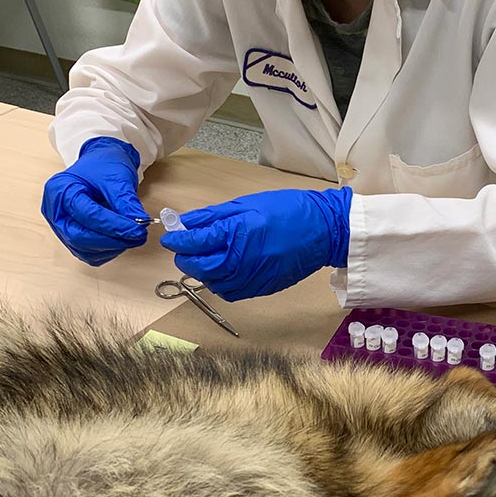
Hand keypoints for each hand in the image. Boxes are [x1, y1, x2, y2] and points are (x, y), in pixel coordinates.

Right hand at [41, 137, 149, 264]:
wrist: (102, 164)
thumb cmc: (103, 166)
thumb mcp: (117, 178)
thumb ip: (126, 202)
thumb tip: (139, 224)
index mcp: (60, 190)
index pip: (85, 214)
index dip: (112, 225)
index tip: (136, 228)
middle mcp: (55, 211)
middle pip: (79, 236)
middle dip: (111, 240)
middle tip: (136, 236)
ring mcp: (62, 227)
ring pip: (84, 248)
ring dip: (111, 247)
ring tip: (132, 236)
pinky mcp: (72, 238)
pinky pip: (89, 253)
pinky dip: (108, 251)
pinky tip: (122, 240)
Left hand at [162, 187, 351, 300]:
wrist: (324, 230)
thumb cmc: (287, 210)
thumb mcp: (246, 204)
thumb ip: (213, 216)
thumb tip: (185, 222)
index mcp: (238, 233)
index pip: (195, 242)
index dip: (178, 239)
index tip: (171, 236)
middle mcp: (242, 260)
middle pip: (199, 266)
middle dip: (186, 257)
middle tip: (185, 248)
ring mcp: (252, 277)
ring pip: (213, 283)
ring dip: (202, 272)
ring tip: (204, 258)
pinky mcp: (262, 288)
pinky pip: (231, 292)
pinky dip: (220, 283)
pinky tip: (223, 270)